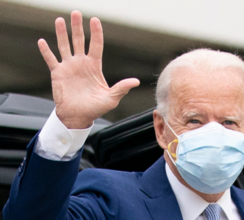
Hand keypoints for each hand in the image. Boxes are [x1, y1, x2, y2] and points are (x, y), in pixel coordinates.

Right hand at [38, 11, 138, 129]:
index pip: (96, 45)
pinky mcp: (57, 73)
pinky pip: (51, 59)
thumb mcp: (111, 98)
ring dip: (62, 33)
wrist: (78, 116)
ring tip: (60, 20)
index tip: (95, 20)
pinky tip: (42, 41)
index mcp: (94, 66)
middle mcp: (81, 63)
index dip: (96, 33)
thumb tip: (136, 81)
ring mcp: (69, 67)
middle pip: (79, 41)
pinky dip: (46, 51)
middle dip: (77, 27)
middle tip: (76, 13)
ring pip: (64, 45)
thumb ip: (121, 88)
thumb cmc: (96, 108)